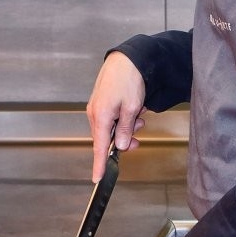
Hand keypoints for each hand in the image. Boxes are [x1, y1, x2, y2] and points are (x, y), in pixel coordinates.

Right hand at [87, 51, 146, 179]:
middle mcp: (95, 113)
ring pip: (111, 128)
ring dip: (126, 126)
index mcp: (101, 116)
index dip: (99, 164)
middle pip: (107, 138)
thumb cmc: (129, 80)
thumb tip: (121, 146)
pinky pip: (112, 117)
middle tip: (138, 138)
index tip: (97, 178)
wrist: (127, 58)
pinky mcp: (102, 101)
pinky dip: (123, 117)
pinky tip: (135, 109)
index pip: (99, 147)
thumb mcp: (132, 108)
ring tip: (140, 116)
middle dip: (124, 139)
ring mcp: (97, 106)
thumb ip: (126, 129)